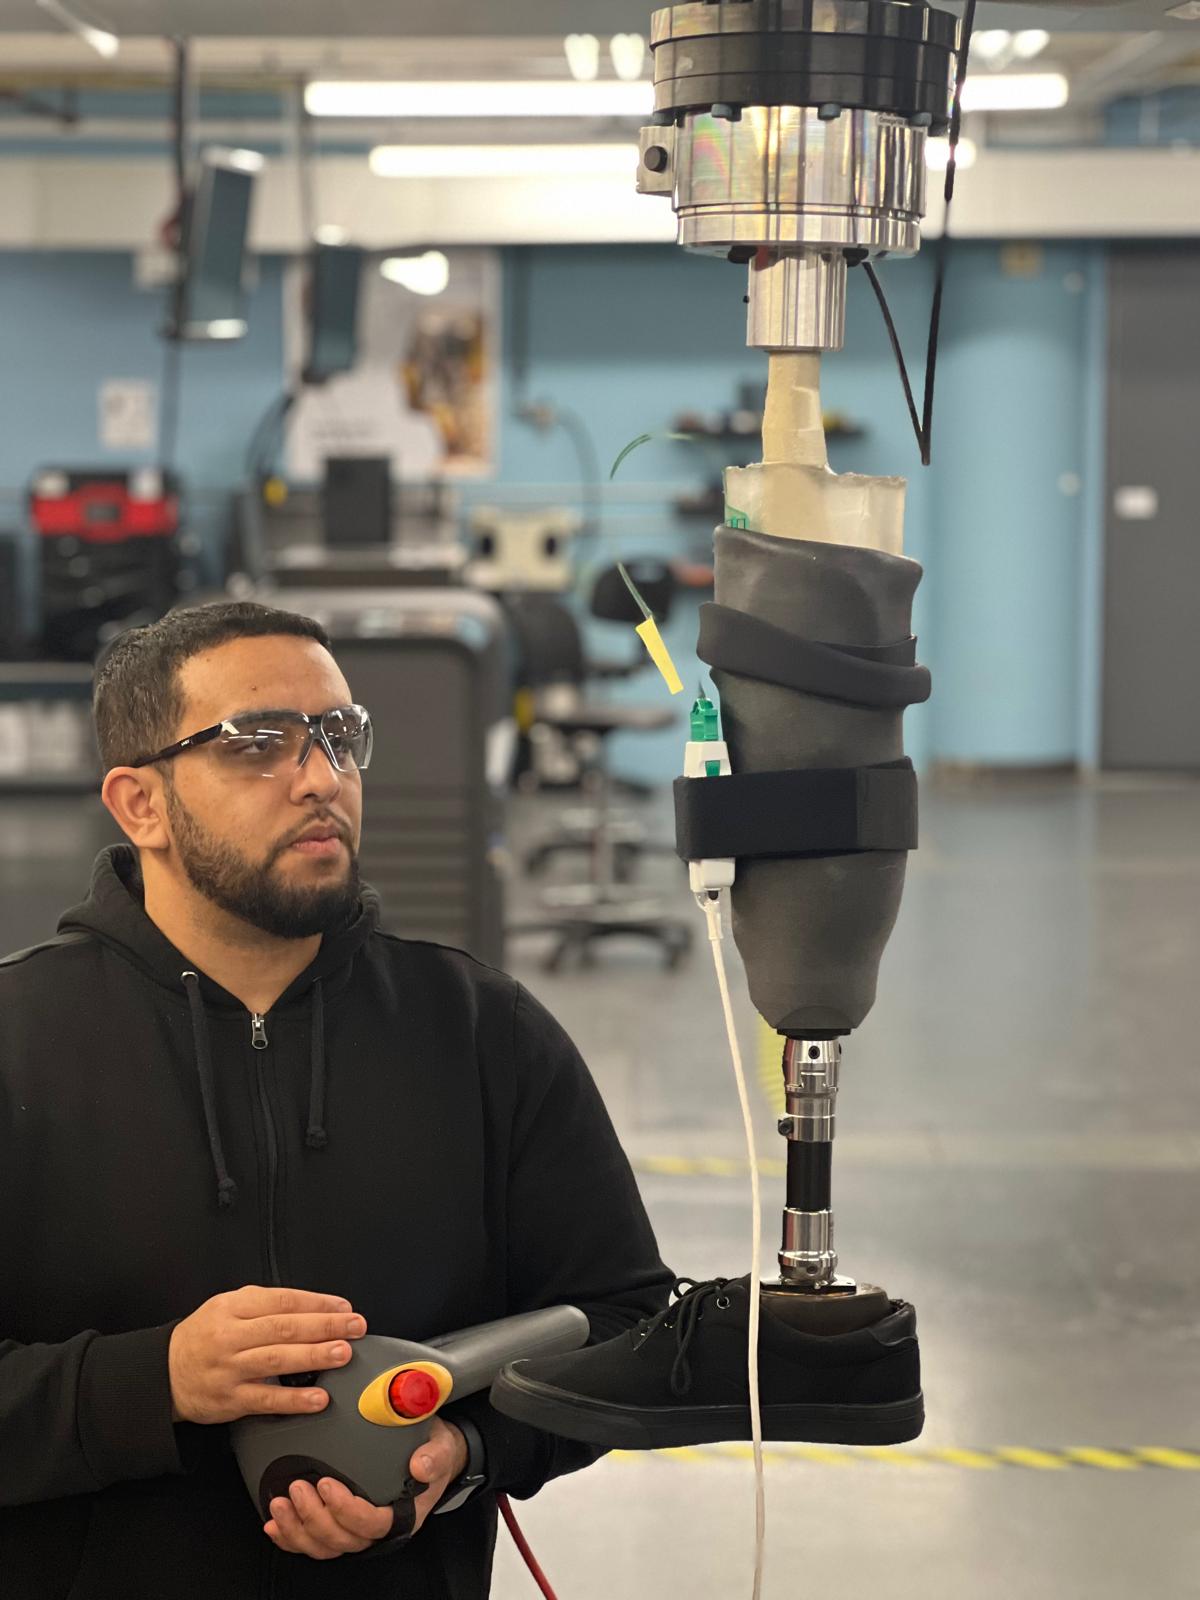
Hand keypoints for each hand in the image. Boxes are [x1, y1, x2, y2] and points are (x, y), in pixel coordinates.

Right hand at [168, 1285, 367, 1424]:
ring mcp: (230, 1369)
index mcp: (233, 1307)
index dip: (316, 1303)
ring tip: (342, 1353)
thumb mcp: (226, 1307)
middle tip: (355, 1326)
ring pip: (276, 1360)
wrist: (163, 1374)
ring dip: (314, 1356)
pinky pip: (266, 1399)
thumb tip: (313, 1307)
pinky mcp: (230, 1400)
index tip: (344, 1307)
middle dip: (324, 1326)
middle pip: (284, 1327)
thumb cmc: (204, 1337)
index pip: (282, 1301)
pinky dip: (294, 1400)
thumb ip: (265, 1304)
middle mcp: (231, 1336)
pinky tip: (317, 1398)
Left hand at [264, 1419, 468, 1559]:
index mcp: (402, 1516)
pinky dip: (290, 1537)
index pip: (371, 1525)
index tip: (328, 1484)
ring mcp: (356, 1530)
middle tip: (299, 1487)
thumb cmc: (432, 1453)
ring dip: (296, 1529)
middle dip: (314, 1517)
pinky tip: (274, 1524)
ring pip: (323, 1546)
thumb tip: (420, 1466)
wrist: (429, 1455)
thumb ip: (433, 1457)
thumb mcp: (441, 1448)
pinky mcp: (340, 1525)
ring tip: (280, 1503)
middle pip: (341, 1539)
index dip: (346, 1510)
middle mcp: (377, 1530)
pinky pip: (312, 1542)